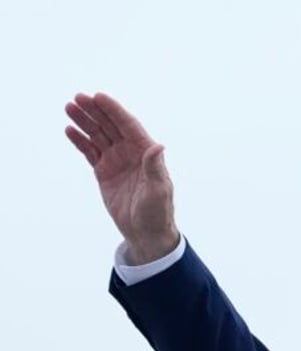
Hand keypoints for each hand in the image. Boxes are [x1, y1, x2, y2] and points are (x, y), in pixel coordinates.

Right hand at [65, 93, 179, 263]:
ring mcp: (116, 161)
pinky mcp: (104, 172)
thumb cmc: (157, 212)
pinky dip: (80, 141)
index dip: (114, 110)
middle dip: (95, 111)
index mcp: (146, 153)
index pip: (128, 125)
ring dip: (84, 121)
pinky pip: (90, 151)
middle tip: (78, 97)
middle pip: (111, 126)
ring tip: (69, 108)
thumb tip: (158, 146)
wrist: (146, 232)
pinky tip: (70, 129)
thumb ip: (155, 167)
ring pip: (98, 136)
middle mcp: (131, 153)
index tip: (98, 97)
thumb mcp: (158, 190)